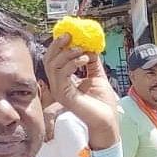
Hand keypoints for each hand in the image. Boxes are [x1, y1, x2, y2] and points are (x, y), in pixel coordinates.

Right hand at [45, 35, 120, 150]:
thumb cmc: (103, 104)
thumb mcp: (98, 77)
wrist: (107, 122)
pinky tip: (84, 59)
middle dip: (57, 45)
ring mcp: (59, 90)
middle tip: (69, 35)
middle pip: (49, 60)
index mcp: (64, 80)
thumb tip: (90, 47)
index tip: (70, 34)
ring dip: (67, 54)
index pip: (55, 59)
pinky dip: (72, 63)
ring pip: (53, 65)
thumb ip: (92, 63)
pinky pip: (61, 74)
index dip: (60, 45)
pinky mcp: (64, 95)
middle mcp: (58, 85)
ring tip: (82, 50)